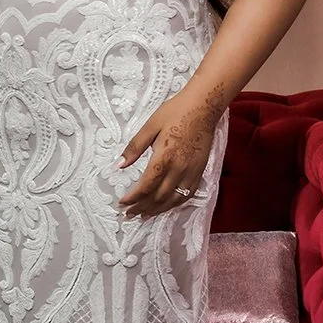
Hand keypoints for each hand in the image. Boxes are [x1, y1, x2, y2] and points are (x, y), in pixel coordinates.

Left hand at [117, 89, 224, 217]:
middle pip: (158, 197)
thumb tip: (119, 165)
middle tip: (129, 214)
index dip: (133, 198)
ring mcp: (191, 172)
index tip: (122, 203)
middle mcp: (179, 169)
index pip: (146, 186)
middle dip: (142, 207)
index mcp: (164, 157)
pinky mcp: (200, 171)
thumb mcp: (150, 126)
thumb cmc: (175, 112)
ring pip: (174, 200)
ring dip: (158, 210)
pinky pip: (187, 194)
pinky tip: (166, 206)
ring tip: (144, 215)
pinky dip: (175, 204)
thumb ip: (134, 147)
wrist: (203, 107)